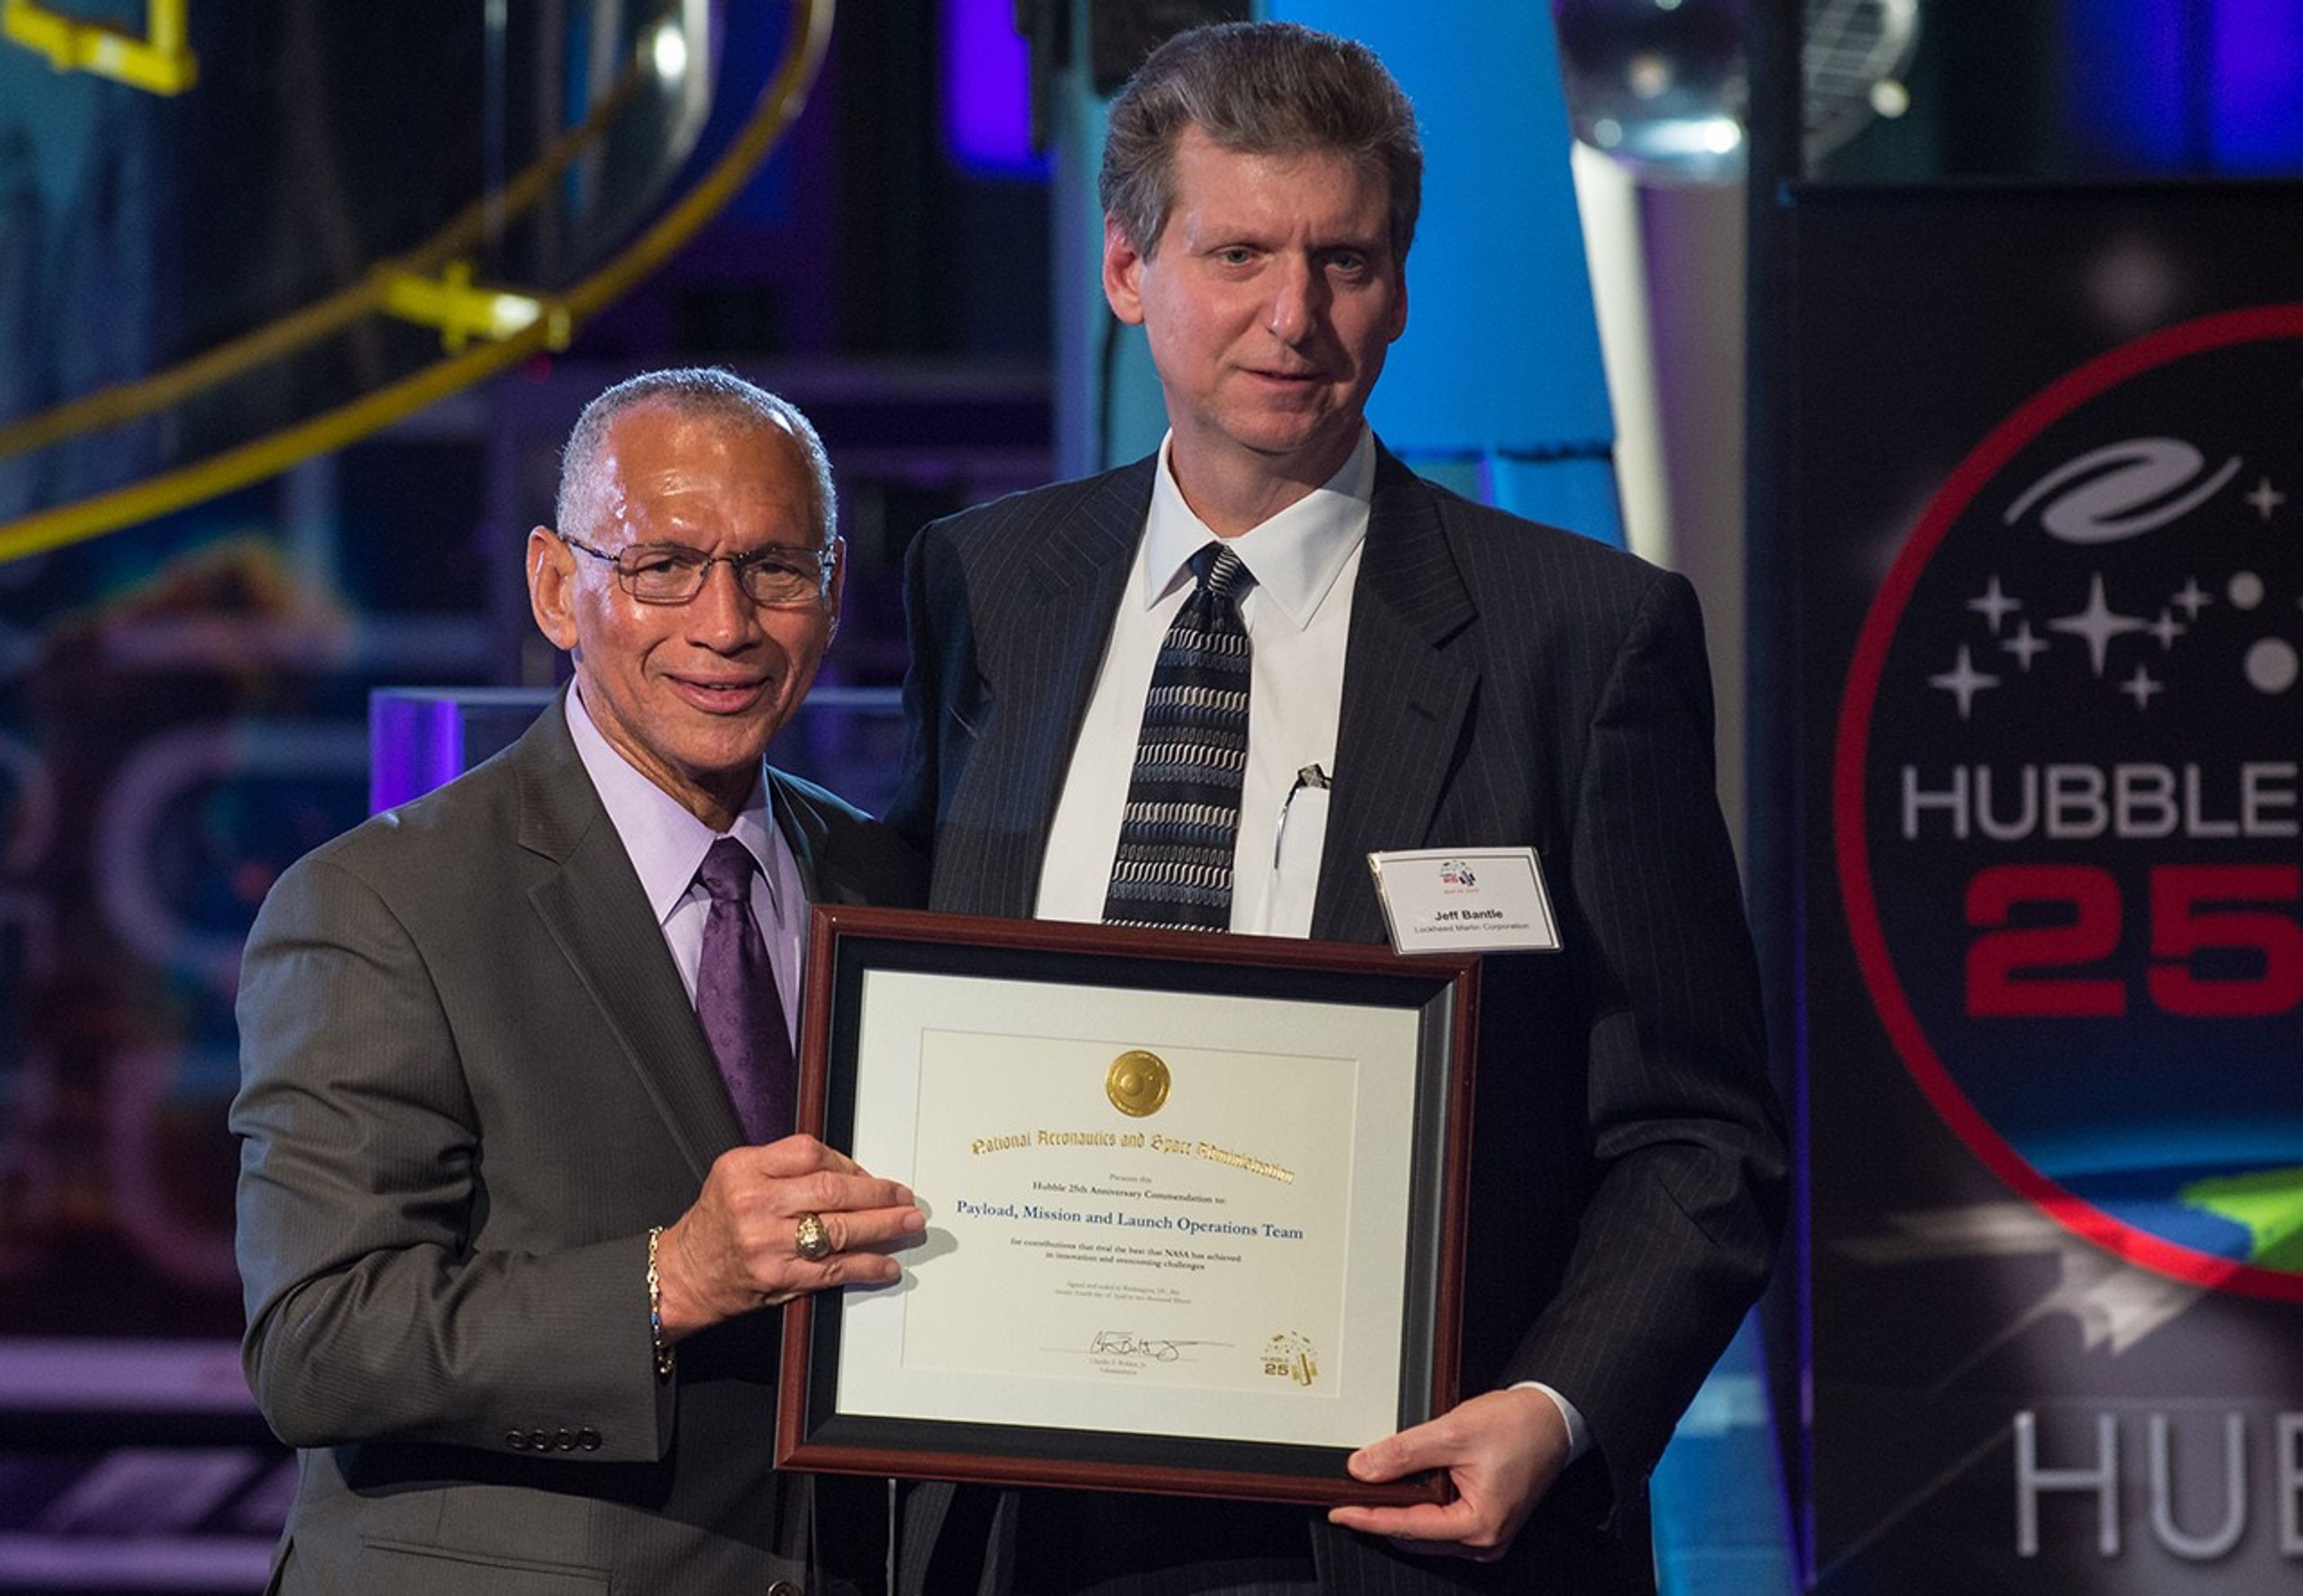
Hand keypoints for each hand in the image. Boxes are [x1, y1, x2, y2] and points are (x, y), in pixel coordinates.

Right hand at [653, 1134, 924, 1336]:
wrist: (683, 1273)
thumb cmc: (716, 1222)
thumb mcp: (735, 1176)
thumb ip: (783, 1167)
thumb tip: (846, 1172)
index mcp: (746, 1169)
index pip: (811, 1154)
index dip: (849, 1163)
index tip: (869, 1174)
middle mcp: (756, 1203)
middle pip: (832, 1191)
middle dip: (878, 1194)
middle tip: (905, 1197)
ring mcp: (768, 1242)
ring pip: (839, 1229)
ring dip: (883, 1227)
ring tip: (908, 1223)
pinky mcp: (778, 1276)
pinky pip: (833, 1269)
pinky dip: (865, 1266)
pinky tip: (885, 1264)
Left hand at [1326, 1387, 1570, 1561]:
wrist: (1552, 1418)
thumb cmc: (1518, 1426)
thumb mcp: (1452, 1432)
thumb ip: (1404, 1452)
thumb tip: (1364, 1468)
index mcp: (1479, 1525)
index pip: (1408, 1527)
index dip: (1368, 1518)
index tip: (1339, 1511)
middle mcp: (1485, 1540)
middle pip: (1416, 1536)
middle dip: (1381, 1517)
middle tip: (1348, 1499)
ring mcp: (1487, 1535)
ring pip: (1427, 1534)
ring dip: (1400, 1515)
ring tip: (1373, 1493)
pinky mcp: (1487, 1522)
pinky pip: (1443, 1526)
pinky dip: (1420, 1511)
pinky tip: (1406, 1493)